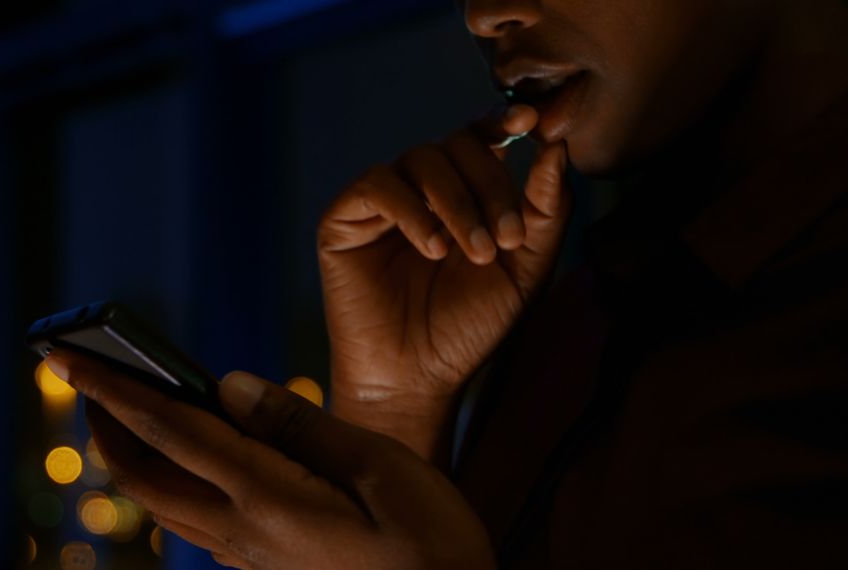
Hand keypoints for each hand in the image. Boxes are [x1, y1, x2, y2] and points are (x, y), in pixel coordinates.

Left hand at [46, 351, 497, 569]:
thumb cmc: (431, 548)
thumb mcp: (379, 469)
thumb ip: (299, 425)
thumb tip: (230, 385)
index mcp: (266, 499)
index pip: (167, 432)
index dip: (112, 389)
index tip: (65, 357)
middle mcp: (242, 532)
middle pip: (144, 474)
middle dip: (107, 421)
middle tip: (89, 374)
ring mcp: (250, 556)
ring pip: (165, 501)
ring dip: (135, 451)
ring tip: (130, 406)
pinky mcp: (266, 567)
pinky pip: (196, 518)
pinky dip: (174, 476)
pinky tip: (195, 455)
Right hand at [317, 106, 570, 462]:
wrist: (417, 378)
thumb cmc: (469, 328)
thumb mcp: (526, 269)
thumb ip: (545, 210)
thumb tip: (557, 146)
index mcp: (462, 194)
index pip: (481, 138)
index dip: (502, 122)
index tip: (530, 121)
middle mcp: (421, 189)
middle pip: (457, 144)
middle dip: (489, 187)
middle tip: (505, 242)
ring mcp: (382, 201)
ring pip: (421, 159)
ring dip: (457, 203)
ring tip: (473, 254)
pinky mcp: (345, 218)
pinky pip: (378, 185)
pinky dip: (411, 210)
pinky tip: (431, 248)